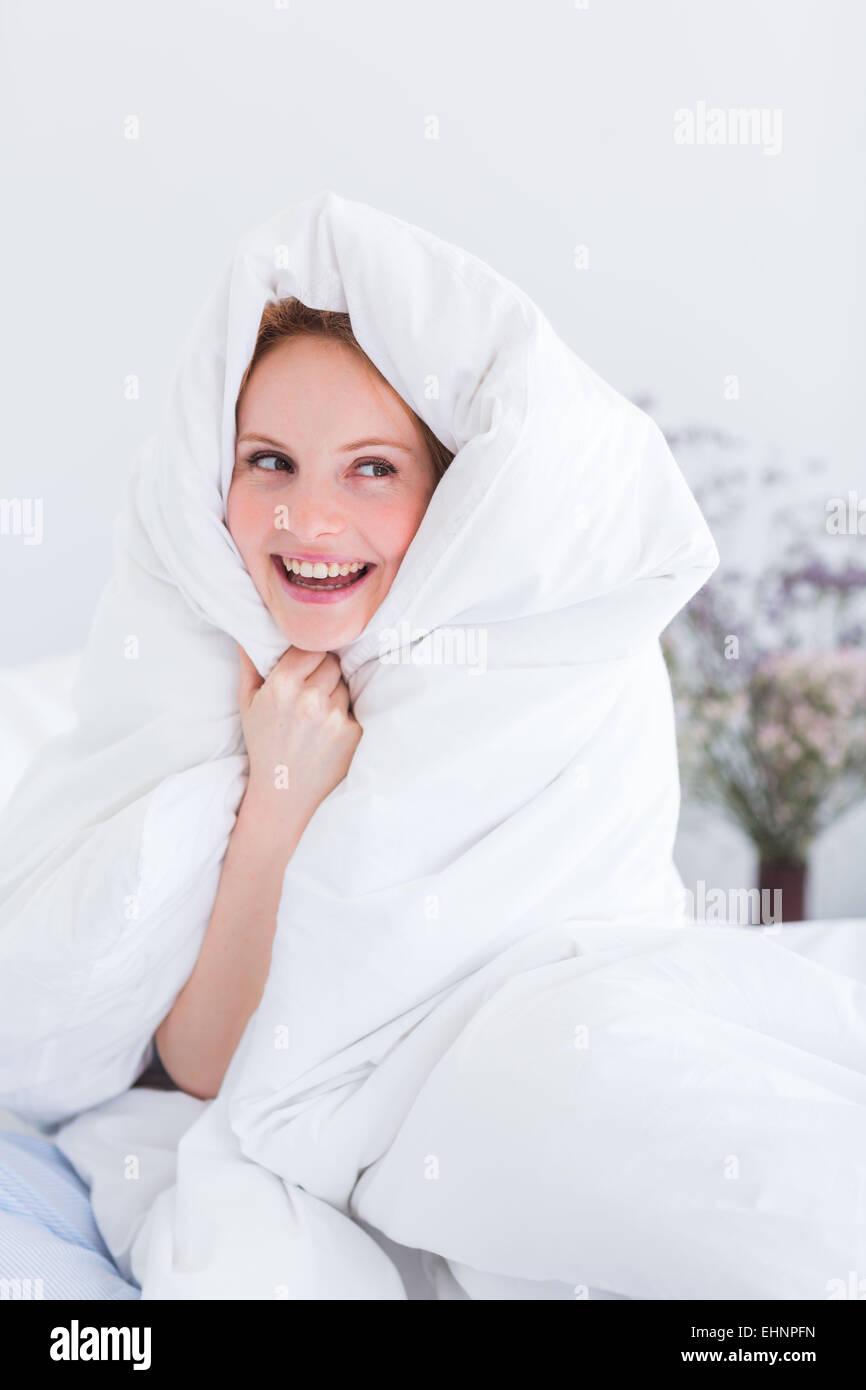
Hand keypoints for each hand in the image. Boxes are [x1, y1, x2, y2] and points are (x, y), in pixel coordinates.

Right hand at [237, 645, 361, 831]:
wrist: (283, 792)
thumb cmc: (264, 744)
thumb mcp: (247, 704)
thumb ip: (250, 664)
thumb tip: (250, 630)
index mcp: (282, 686)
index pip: (312, 647)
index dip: (310, 656)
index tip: (305, 668)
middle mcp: (309, 698)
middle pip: (333, 663)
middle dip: (324, 674)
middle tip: (311, 693)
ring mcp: (333, 716)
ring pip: (344, 685)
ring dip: (335, 695)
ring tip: (316, 717)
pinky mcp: (352, 732)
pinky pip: (355, 708)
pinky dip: (344, 717)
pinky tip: (327, 734)